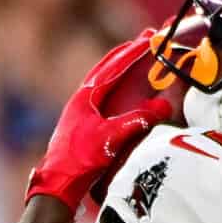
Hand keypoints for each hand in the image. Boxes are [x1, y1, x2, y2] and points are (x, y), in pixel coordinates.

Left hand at [25, 31, 181, 209]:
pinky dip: (114, 86)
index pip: (114, 67)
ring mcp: (79, 110)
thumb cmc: (79, 160)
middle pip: (106, 68)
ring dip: (119, 68)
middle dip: (126, 54)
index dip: (133, 52)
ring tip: (133, 58)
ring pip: (102, 80)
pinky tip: (120, 90)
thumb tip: (164, 108)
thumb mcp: (110, 138)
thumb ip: (136, 121)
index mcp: (86, 96)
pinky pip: (102, 95)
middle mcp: (81, 99)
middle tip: (143, 40)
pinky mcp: (81, 123)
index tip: (148, 38)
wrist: (57, 183)